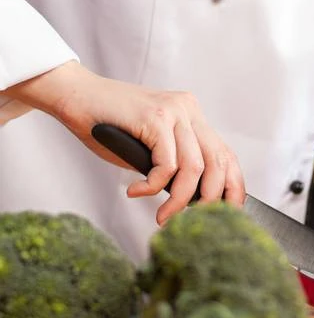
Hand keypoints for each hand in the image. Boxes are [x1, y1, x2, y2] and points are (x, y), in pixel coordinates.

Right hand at [5, 60, 245, 224]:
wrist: (76, 95)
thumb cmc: (108, 126)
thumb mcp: (149, 145)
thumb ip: (172, 162)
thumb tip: (193, 199)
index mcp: (192, 116)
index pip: (225, 154)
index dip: (233, 186)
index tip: (228, 212)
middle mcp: (189, 110)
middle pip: (219, 161)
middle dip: (212, 199)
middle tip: (191, 222)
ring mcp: (174, 111)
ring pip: (195, 166)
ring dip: (180, 200)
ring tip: (161, 216)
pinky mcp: (155, 117)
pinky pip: (167, 163)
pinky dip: (152, 186)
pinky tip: (134, 191)